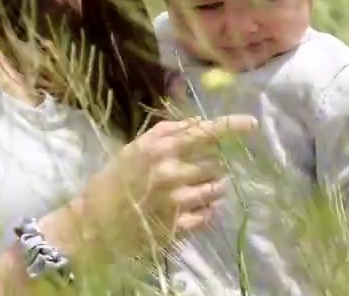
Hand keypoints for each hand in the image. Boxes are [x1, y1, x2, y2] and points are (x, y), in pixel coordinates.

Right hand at [79, 115, 257, 245]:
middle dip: (213, 166)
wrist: (96, 221)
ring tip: (193, 191)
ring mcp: (177, 201)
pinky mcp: (179, 226)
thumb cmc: (116, 179)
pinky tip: (190, 209)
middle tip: (197, 172)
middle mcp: (171, 172)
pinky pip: (210, 215)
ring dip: (212, 188)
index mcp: (159, 148)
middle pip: (216, 164)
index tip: (252, 124)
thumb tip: (199, 123)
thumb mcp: (136, 147)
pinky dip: (206, 210)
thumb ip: (168, 132)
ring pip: (216, 189)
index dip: (231, 127)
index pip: (204, 133)